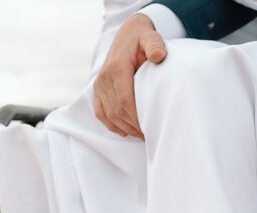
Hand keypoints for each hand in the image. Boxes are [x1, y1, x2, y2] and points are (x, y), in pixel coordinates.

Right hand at [93, 13, 167, 138]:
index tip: (152, 126)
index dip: (137, 117)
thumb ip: (155, 45)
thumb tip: (159, 56)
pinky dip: (112, 125)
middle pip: (118, 111)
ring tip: (142, 135)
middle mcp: (104, 77)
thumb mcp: (151, 36)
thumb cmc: (142, 38)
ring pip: (110, 115)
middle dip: (134, 126)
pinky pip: (101, 112)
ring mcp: (99, 84)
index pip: (126, 100)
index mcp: (117, 67)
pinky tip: (125, 132)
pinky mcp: (98, 89)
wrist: (128, 33)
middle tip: (151, 134)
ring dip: (126, 128)